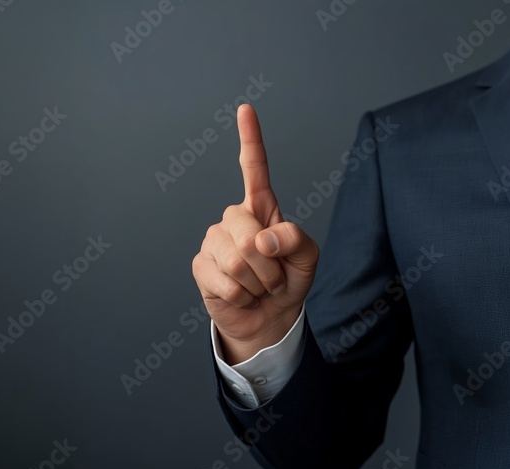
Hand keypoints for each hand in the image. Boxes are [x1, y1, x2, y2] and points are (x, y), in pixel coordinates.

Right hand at [192, 104, 318, 364]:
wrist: (269, 318)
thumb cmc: (289, 281)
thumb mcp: (308, 259)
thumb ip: (297, 241)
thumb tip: (263, 238)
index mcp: (262, 208)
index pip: (254, 169)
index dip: (250, 139)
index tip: (246, 109)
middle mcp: (234, 219)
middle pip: (247, 230)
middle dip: (269, 263)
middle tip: (275, 277)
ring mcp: (214, 241)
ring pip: (238, 259)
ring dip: (258, 282)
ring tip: (259, 286)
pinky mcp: (201, 266)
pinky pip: (226, 281)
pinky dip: (242, 295)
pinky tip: (241, 295)